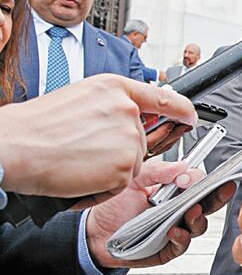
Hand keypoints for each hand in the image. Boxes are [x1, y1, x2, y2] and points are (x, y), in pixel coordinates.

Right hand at [0, 74, 196, 200]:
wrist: (13, 146)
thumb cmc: (36, 126)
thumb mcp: (81, 98)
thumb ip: (113, 104)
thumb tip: (134, 114)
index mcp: (116, 88)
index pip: (165, 97)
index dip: (183, 110)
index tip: (191, 117)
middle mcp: (128, 109)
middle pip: (143, 140)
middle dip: (120, 151)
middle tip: (84, 150)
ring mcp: (129, 138)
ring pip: (132, 163)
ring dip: (109, 169)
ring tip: (76, 160)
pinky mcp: (125, 167)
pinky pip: (122, 183)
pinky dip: (102, 186)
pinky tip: (79, 174)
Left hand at [86, 160, 234, 268]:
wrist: (94, 233)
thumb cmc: (113, 206)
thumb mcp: (133, 180)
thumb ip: (157, 172)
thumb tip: (182, 166)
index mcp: (174, 191)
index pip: (198, 183)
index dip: (200, 180)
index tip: (190, 178)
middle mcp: (179, 210)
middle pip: (208, 203)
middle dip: (219, 196)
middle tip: (223, 188)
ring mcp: (176, 229)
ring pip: (199, 225)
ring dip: (198, 218)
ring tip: (190, 212)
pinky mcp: (168, 249)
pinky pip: (182, 244)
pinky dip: (181, 237)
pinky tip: (172, 231)